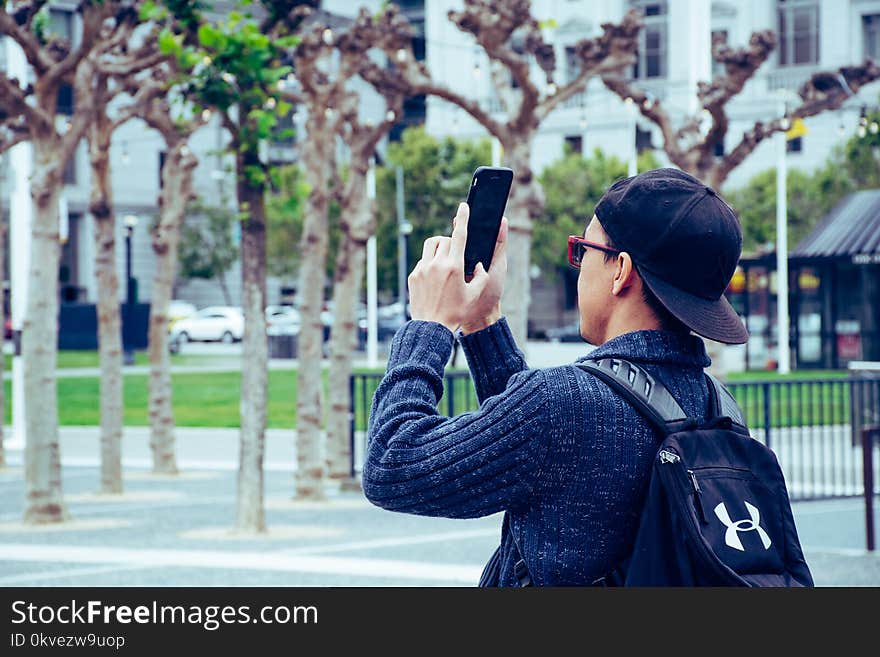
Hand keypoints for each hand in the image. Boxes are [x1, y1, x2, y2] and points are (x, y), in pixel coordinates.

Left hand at [408, 202, 507, 332]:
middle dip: (452, 243)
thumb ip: (481, 276)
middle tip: (456, 256)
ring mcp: (423, 269)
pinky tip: (435, 279)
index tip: (463, 206)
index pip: (460, 235)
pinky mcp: (413, 275)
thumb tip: (479, 264)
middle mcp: (437, 264)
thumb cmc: (457, 313)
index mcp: (454, 266)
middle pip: (445, 240)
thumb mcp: (475, 295)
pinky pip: (423, 261)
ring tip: (444, 262)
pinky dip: (430, 264)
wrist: (432, 327)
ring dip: (439, 248)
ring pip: (431, 246)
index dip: (463, 218)